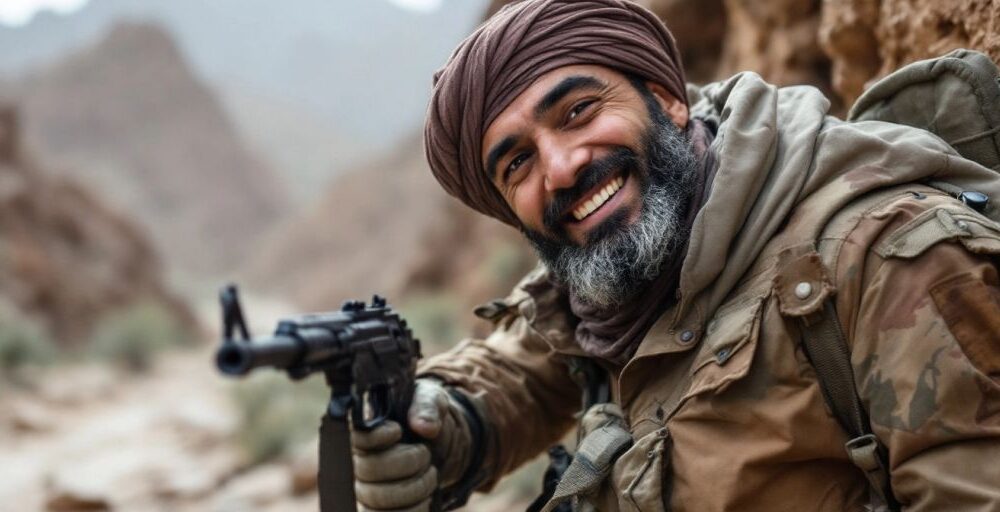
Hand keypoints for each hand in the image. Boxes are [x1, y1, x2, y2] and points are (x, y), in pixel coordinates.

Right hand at [352, 379, 473, 511]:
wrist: (441, 445)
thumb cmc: (427, 418)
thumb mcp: (432, 400)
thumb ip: (427, 406)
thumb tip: (425, 427)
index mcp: (368, 431)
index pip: (356, 438)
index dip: (377, 437)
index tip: (398, 431)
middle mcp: (361, 461)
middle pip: (368, 470)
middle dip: (407, 463)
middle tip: (426, 454)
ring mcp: (368, 489)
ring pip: (377, 499)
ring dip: (413, 489)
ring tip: (430, 474)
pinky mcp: (380, 510)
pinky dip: (413, 510)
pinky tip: (427, 498)